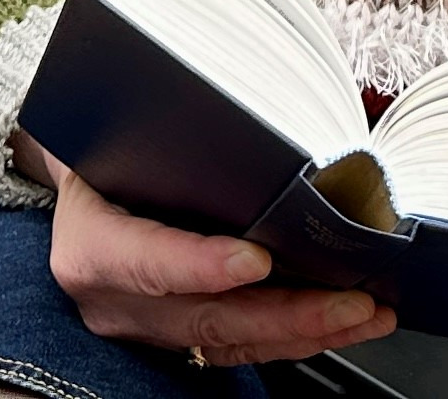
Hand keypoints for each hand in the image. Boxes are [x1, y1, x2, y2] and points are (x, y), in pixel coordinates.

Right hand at [34, 145, 397, 367]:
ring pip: (231, 342)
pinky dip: (294, 335)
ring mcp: (145, 328)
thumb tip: (248, 101)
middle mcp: (112, 301)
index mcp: (89, 244)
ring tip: (366, 314)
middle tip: (351, 301)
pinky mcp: (176, 337)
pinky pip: (239, 346)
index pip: (142, 261)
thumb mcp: (118, 128)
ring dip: (306, 331)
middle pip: (204, 318)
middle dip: (287, 314)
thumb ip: (167, 133)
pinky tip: (341, 322)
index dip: (200, 266)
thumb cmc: (106, 143)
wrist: (82, 179)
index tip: (256, 260)